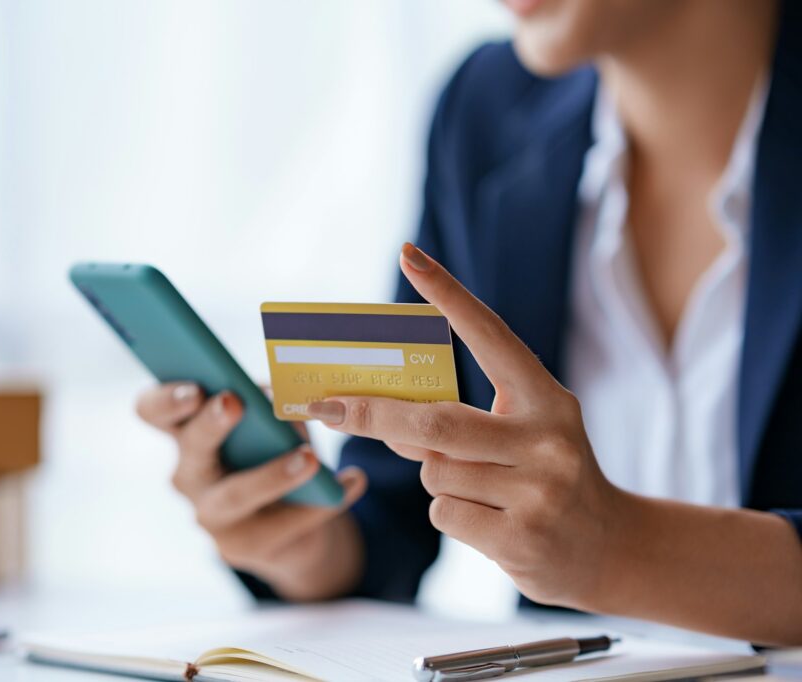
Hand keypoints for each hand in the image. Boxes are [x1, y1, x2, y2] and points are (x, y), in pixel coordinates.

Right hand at [135, 383, 367, 599]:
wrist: (296, 522)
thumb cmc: (275, 451)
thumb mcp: (274, 421)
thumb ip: (270, 404)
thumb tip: (280, 394)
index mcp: (187, 433)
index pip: (152, 411)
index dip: (165, 399)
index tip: (194, 386)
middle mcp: (189, 475)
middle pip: (189, 449)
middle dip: (210, 425)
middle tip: (233, 402)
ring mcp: (212, 516)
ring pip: (234, 496)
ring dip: (270, 475)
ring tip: (309, 458)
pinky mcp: (243, 547)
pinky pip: (284, 523)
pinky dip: (323, 503)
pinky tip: (352, 483)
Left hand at [306, 242, 626, 608]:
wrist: (611, 548)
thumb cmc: (547, 477)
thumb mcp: (522, 435)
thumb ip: (459, 422)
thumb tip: (376, 416)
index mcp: (547, 399)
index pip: (492, 335)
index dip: (449, 294)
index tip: (410, 256)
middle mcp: (547, 439)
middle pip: (435, 421)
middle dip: (374, 414)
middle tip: (328, 406)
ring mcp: (537, 491)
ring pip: (434, 473)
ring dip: (437, 479)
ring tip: (485, 490)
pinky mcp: (520, 537)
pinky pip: (444, 513)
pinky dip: (451, 514)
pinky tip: (491, 522)